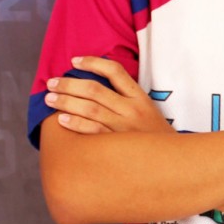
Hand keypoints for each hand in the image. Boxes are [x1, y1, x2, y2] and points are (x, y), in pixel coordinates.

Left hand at [45, 56, 172, 135]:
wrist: (172, 163)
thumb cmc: (154, 136)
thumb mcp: (147, 111)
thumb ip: (125, 98)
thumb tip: (93, 87)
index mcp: (139, 97)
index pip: (115, 71)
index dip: (93, 62)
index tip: (74, 61)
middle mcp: (131, 110)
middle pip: (95, 90)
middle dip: (69, 84)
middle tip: (52, 82)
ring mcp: (124, 128)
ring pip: (91, 109)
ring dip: (66, 102)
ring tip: (50, 98)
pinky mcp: (117, 146)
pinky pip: (93, 132)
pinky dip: (76, 124)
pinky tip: (61, 120)